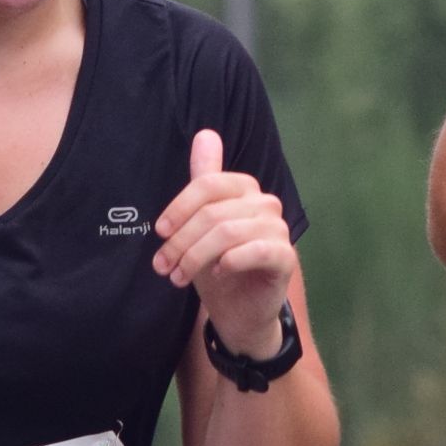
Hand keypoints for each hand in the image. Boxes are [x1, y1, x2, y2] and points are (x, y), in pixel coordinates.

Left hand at [151, 129, 292, 353]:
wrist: (239, 311)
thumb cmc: (216, 265)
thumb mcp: (200, 224)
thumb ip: (203, 181)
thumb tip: (205, 134)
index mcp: (244, 188)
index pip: (207, 184)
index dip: (179, 207)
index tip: (160, 233)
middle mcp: (265, 203)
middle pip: (212, 212)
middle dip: (181, 241)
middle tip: (163, 265)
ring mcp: (278, 229)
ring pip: (227, 232)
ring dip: (195, 257)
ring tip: (179, 276)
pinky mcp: (285, 257)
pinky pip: (255, 250)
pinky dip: (229, 262)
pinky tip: (217, 274)